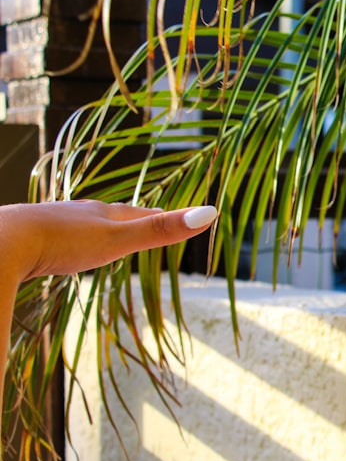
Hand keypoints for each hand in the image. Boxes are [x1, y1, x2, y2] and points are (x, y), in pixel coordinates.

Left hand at [0, 200, 216, 282]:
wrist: (4, 242)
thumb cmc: (61, 241)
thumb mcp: (119, 240)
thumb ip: (160, 230)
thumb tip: (210, 214)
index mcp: (104, 214)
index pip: (141, 213)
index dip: (162, 216)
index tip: (178, 215)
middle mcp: (80, 214)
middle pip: (113, 216)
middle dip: (133, 220)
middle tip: (149, 220)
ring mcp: (53, 224)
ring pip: (84, 225)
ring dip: (100, 229)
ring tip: (109, 234)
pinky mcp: (31, 239)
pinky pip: (58, 238)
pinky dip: (71, 241)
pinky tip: (64, 248)